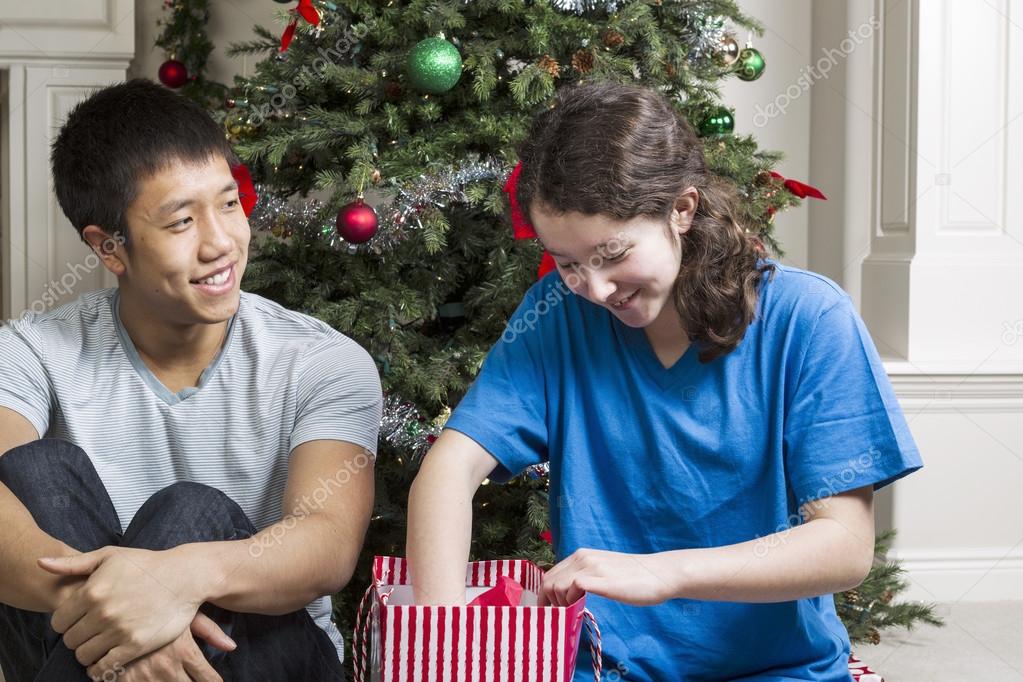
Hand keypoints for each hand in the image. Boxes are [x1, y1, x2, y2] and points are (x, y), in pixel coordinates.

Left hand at [38, 546, 206, 669]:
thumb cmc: (147, 565)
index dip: (66, 622)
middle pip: (69, 640)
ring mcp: (119, 630)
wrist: (185, 577)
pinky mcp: (136, 645)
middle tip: (91, 631)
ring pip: (84, 655)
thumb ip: (73, 563)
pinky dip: (100, 668)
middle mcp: (102, 612)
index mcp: (92, 591)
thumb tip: (40, 562)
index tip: (79, 619)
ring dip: (88, 652)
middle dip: (77, 637)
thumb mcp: (110, 556)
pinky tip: (106, 658)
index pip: (58, 622)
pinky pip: (104, 667)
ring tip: (99, 643)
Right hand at [87, 612, 232, 681]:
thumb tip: (231, 646)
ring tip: (169, 677)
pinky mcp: (120, 678)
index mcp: (184, 651)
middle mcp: (166, 666)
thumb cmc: (154, 602)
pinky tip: (146, 680)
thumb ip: (208, 630)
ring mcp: (142, 675)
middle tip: (192, 678)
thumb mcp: (183, 613)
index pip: (207, 679)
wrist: (112, 599)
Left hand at [538, 548, 677, 606]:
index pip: (550, 574)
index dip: (545, 594)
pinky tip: (579, 611)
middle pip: (548, 581)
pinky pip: (571, 589)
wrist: (660, 574)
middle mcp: (582, 558)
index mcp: (581, 555)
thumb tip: (569, 595)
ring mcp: (590, 567)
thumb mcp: (604, 572)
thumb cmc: (635, 577)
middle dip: (548, 602)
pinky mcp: (599, 579)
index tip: (549, 611)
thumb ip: (586, 578)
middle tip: (559, 617)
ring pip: (555, 585)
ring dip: (558, 605)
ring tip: (570, 616)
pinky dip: (569, 603)